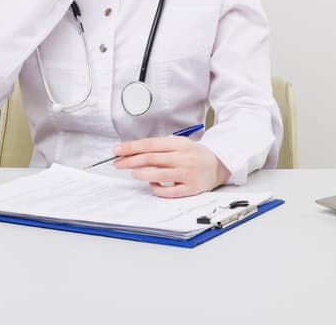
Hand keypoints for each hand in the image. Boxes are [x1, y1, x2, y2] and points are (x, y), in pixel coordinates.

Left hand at [112, 136, 230, 197]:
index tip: (117, 150)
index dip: (131, 147)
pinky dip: (157, 188)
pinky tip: (152, 185)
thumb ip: (160, 147)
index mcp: (179, 144)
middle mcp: (183, 158)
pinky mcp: (190, 188)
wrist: (219, 165)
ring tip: (133, 173)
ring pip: (158, 174)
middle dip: (130, 160)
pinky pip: (169, 191)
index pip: (150, 144)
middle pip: (151, 158)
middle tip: (117, 163)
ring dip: (141, 174)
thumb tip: (134, 152)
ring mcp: (187, 174)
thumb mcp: (179, 144)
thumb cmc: (194, 154)